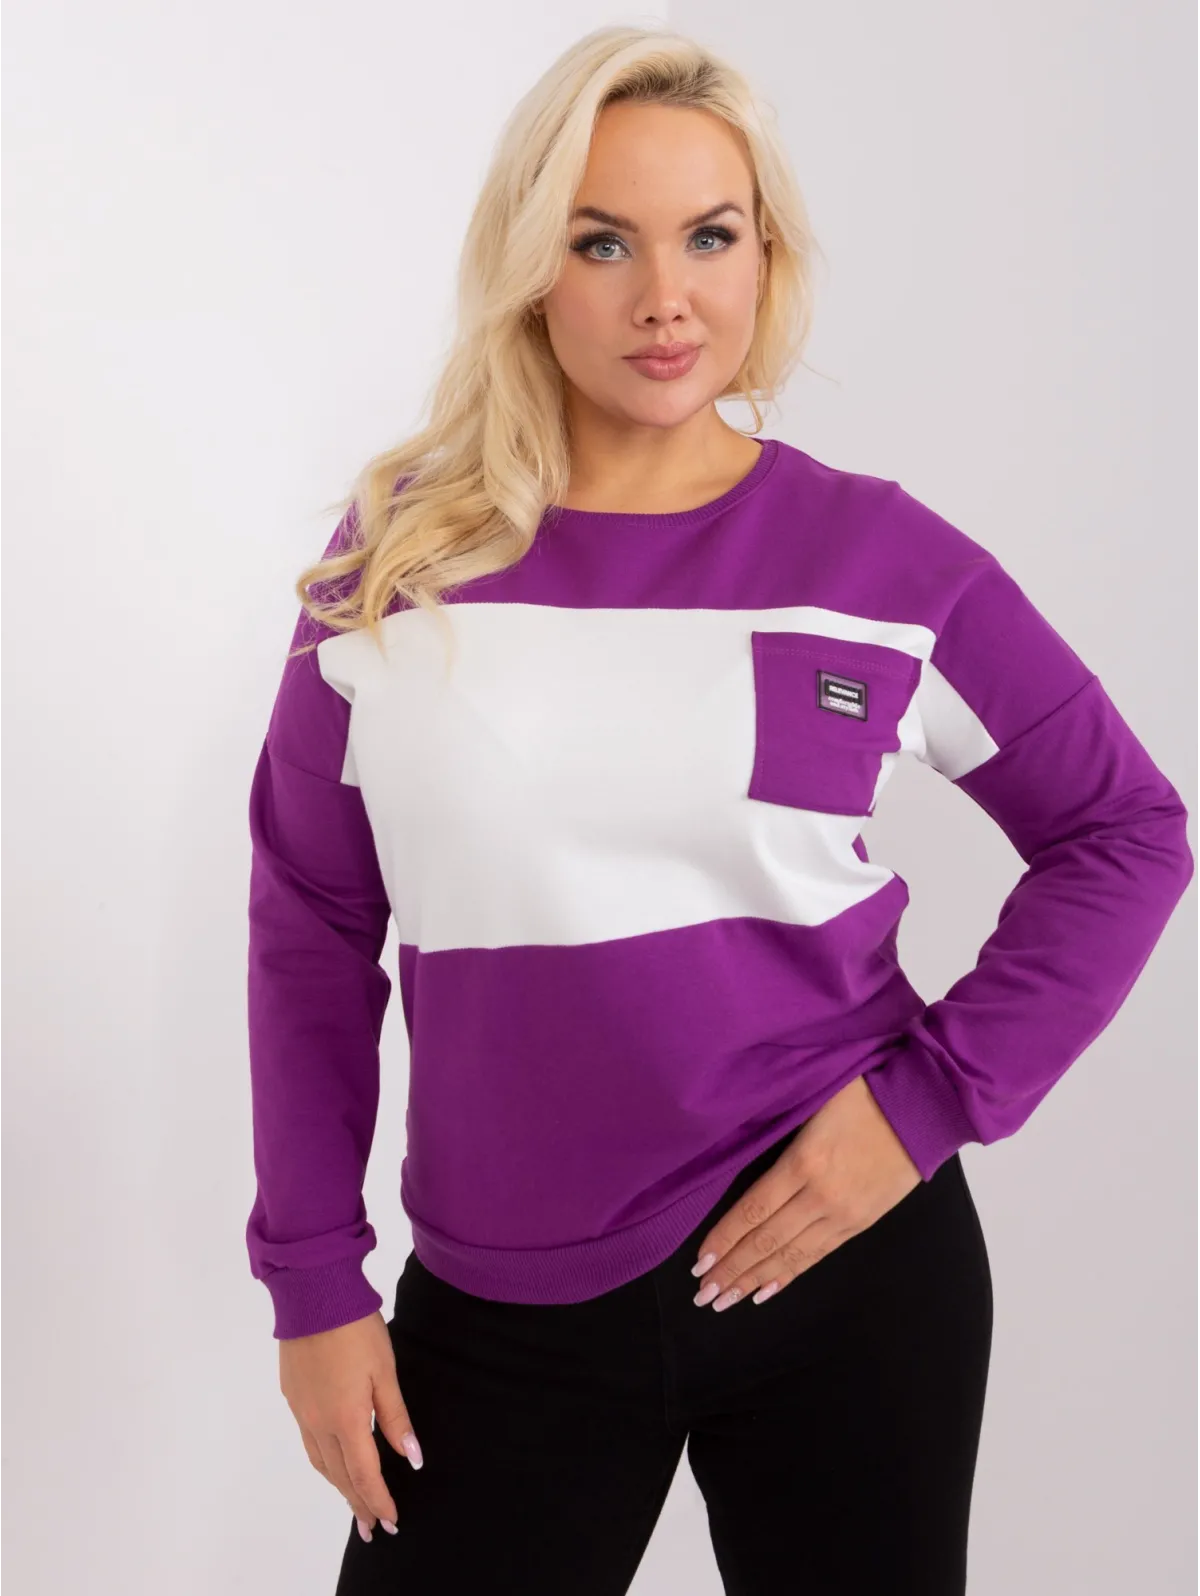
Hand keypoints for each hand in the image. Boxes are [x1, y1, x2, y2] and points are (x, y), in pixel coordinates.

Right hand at [279, 1310, 422, 1541]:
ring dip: (338, 1484)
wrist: (313, 1295)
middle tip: (371, 1527)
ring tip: (354, 1501)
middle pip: (339, 1475)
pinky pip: (308, 1441)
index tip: (391, 1521)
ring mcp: (301, 1410)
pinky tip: (333, 1459)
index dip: (378, 1500)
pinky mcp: (292, 1395)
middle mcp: (318, 1422)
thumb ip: (396, 1417)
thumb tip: (411, 1459)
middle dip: (357, 1503)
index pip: (364, 1474)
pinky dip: (324, 1460)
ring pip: (320, 1461)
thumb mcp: (384, 1371)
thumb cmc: (356, 1329)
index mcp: (345, 1419)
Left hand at [689, 1073, 921, 1310]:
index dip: (724, 1238)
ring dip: (756, 1279)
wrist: (924, 1106)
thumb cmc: (864, 1089)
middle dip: (732, 1270)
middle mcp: (821, 1195)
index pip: (753, 1210)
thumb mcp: (812, 1102)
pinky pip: (819, 1254)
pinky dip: (791, 1274)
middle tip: (703, 1294)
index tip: (698, 1262)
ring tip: (727, 1300)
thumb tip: (736, 1149)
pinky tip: (769, 1289)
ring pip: (791, 1255)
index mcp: (804, 1161)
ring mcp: (844, 1213)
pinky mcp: (863, 1222)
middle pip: (766, 1241)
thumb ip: (778, 1132)